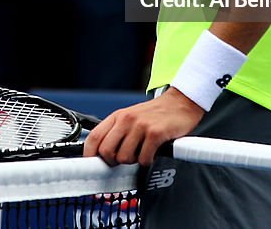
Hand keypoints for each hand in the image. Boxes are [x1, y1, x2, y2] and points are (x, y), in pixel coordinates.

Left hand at [84, 87, 203, 166]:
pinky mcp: (155, 133)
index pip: (94, 138)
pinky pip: (143, 158)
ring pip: (124, 158)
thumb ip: (117, 133)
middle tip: (125, 159)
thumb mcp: (131, 117)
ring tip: (142, 152)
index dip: (90, 155)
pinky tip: (153, 153)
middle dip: (113, 162)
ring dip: (133, 161)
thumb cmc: (155, 114)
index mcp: (117, 116)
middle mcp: (126, 120)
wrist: (180, 103)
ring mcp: (140, 126)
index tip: (93, 166)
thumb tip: (102, 155)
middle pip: (106, 151)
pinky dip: (147, 161)